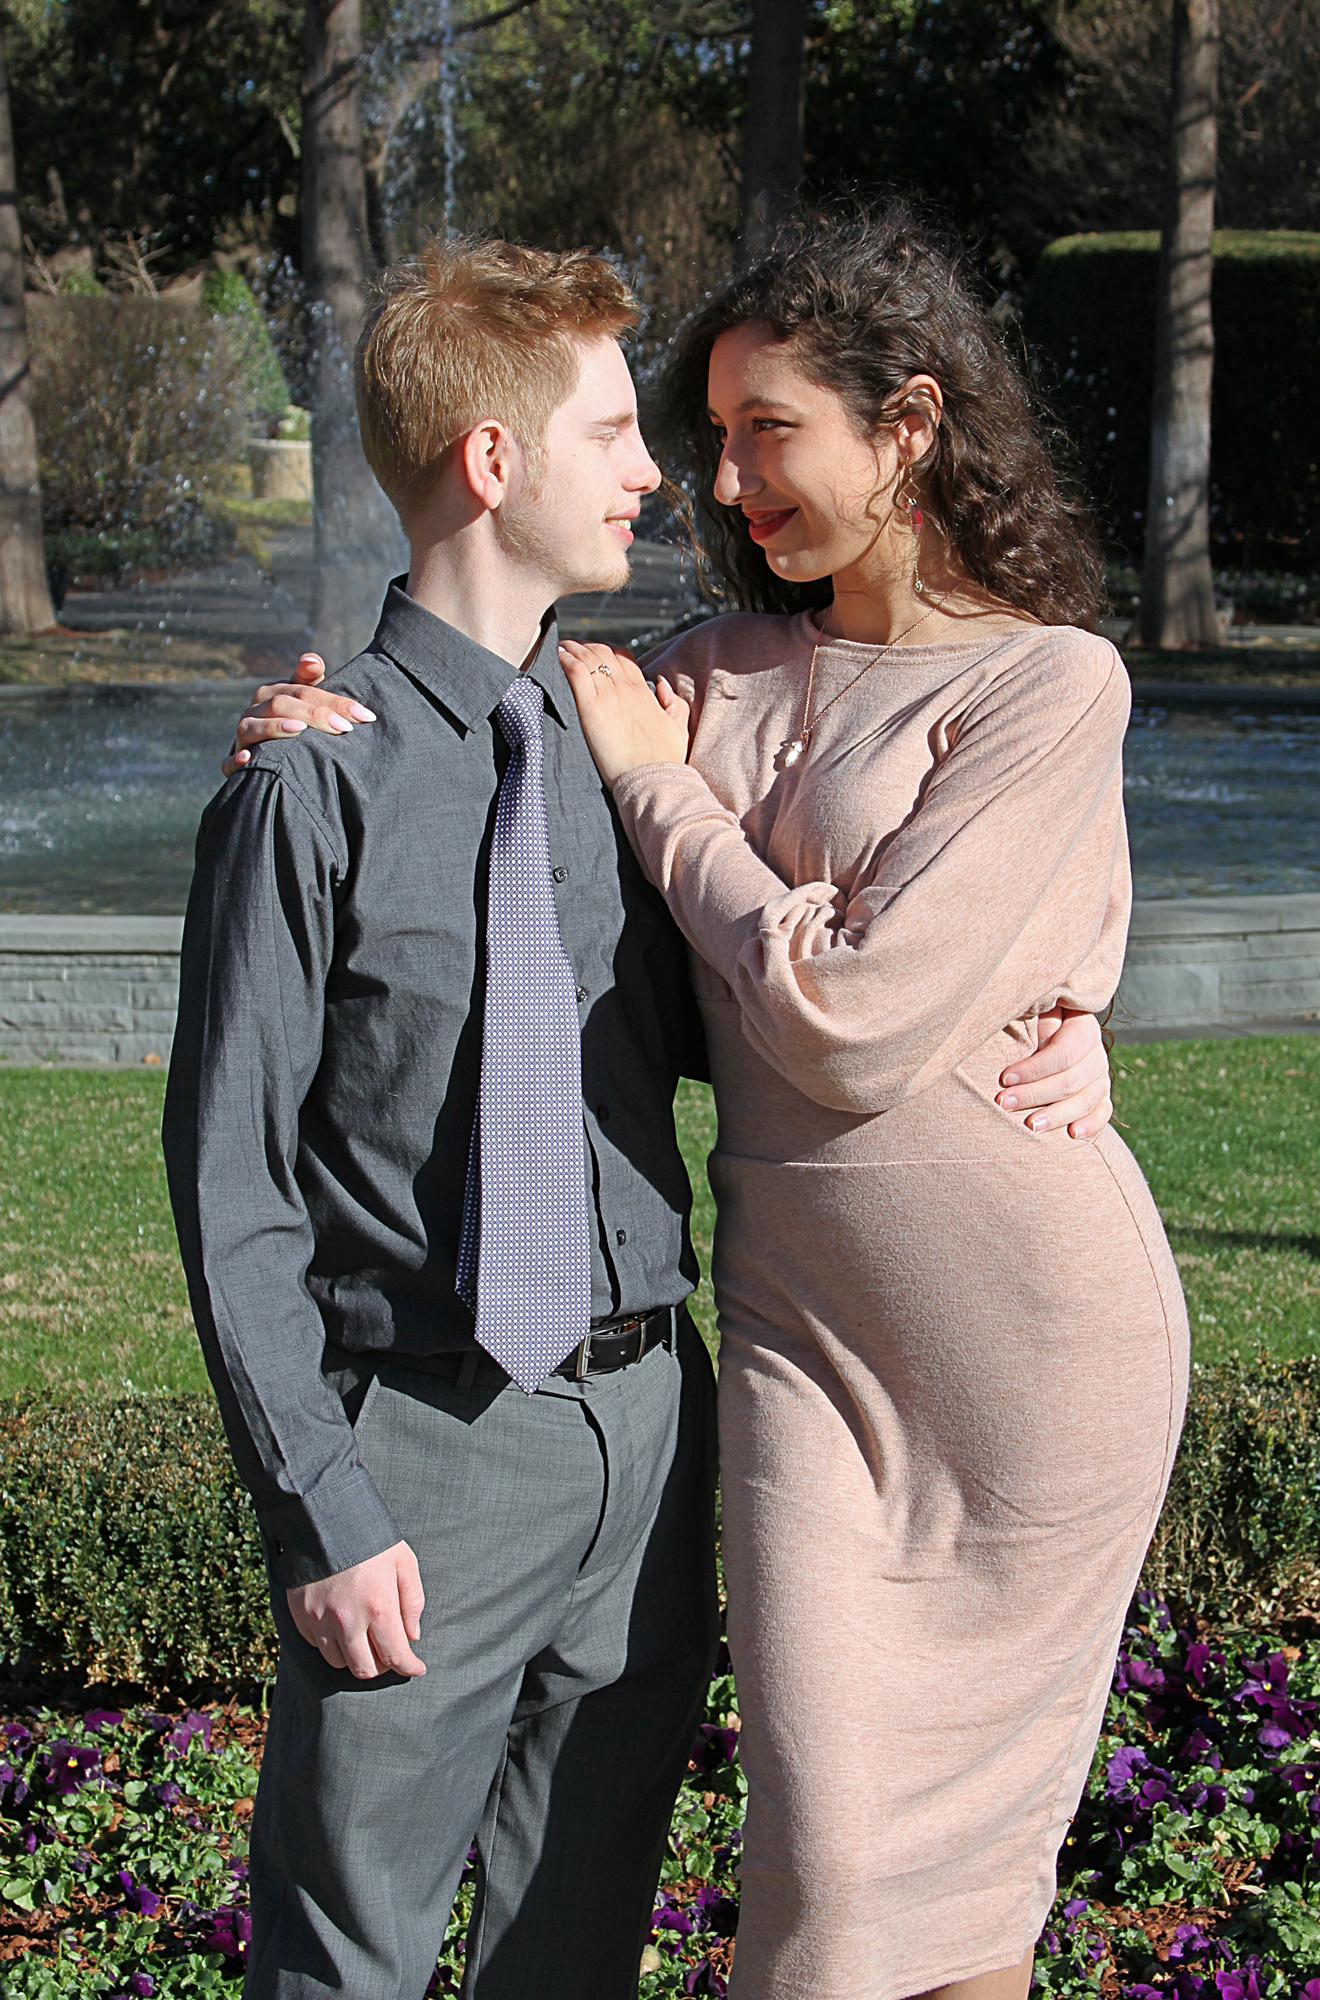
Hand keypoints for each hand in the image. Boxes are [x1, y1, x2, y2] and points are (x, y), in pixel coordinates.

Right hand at [220, 653, 376, 776]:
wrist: (261, 752)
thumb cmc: (291, 722)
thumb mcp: (302, 699)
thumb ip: (310, 680)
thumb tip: (312, 659)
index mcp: (273, 694)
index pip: (304, 691)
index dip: (334, 702)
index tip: (364, 715)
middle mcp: (254, 710)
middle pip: (282, 705)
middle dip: (314, 715)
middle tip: (345, 727)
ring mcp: (242, 735)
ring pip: (253, 727)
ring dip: (275, 728)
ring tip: (300, 730)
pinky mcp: (235, 761)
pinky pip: (229, 761)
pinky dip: (237, 760)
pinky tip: (249, 758)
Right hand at [286, 1539, 426, 1678]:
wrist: (323, 1518)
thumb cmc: (370, 1538)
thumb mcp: (404, 1561)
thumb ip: (412, 1601)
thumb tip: (412, 1635)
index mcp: (378, 1607)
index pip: (395, 1656)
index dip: (409, 1667)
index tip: (417, 1668)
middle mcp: (348, 1621)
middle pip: (365, 1670)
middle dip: (381, 1666)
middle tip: (388, 1652)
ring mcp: (321, 1621)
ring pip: (339, 1662)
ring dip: (355, 1656)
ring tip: (364, 1636)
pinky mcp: (301, 1617)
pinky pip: (317, 1645)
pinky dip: (331, 1643)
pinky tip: (340, 1624)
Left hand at [557, 640, 689, 786]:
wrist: (652, 780)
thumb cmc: (665, 761)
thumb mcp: (678, 728)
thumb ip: (673, 703)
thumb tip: (661, 683)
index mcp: (644, 692)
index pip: (623, 659)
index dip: (607, 652)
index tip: (595, 655)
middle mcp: (626, 689)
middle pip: (603, 654)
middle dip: (586, 647)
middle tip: (572, 648)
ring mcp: (608, 697)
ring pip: (588, 658)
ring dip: (573, 649)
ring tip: (561, 648)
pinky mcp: (591, 709)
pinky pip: (576, 672)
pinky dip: (566, 660)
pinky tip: (558, 656)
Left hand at [997, 1007, 1112, 1139]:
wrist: (1052, 1033)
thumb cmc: (1033, 1021)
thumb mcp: (1034, 1010)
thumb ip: (1032, 1014)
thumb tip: (1016, 1015)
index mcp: (1082, 1028)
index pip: (1063, 1053)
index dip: (1034, 1068)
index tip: (1004, 1078)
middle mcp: (1096, 1054)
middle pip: (1071, 1080)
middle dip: (1034, 1094)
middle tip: (1004, 1103)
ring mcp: (1100, 1078)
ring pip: (1086, 1100)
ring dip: (1057, 1115)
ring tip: (1030, 1126)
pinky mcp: (1100, 1097)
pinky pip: (1102, 1112)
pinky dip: (1091, 1125)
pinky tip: (1073, 1135)